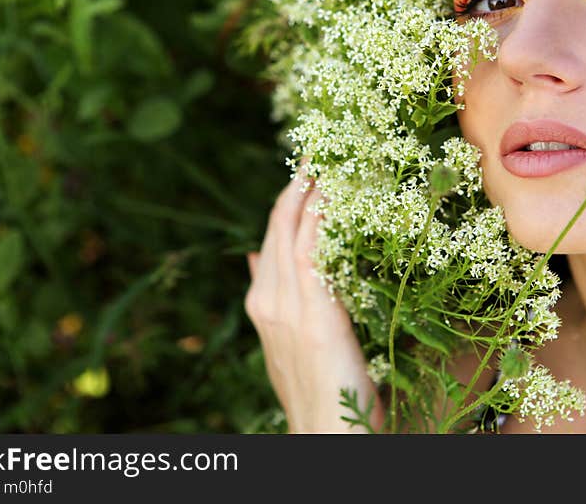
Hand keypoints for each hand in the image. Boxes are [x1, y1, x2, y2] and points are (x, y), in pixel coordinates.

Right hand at [245, 166, 384, 432]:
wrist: (324, 436)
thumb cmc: (319, 392)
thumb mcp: (291, 341)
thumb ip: (275, 296)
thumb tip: (254, 255)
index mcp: (263, 304)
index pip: (271, 238)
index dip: (287, 203)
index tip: (306, 172)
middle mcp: (267, 301)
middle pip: (277, 227)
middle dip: (295, 186)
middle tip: (316, 149)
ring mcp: (285, 309)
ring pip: (290, 233)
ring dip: (306, 193)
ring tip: (323, 158)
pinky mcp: (313, 318)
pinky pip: (312, 255)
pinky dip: (318, 221)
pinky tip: (330, 195)